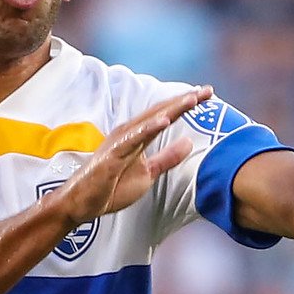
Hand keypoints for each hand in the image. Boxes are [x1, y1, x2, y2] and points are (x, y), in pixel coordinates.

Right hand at [59, 86, 212, 221]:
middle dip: (185, 100)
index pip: (167, 115)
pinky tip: (164, 121)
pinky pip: (133, 139)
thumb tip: (189, 142)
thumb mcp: (149, 172)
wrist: (84, 203)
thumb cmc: (112, 187)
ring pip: (150, 120)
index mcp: (139, 134)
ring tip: (192, 99)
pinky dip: (148, 128)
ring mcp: (121, 141)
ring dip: (171, 109)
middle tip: (208, 90)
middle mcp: (130, 132)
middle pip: (162, 112)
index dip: (187, 105)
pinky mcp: (113, 154)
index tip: (208, 95)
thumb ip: (168, 157)